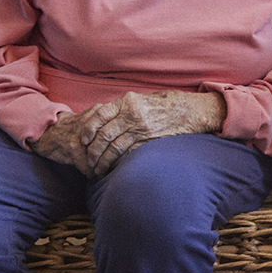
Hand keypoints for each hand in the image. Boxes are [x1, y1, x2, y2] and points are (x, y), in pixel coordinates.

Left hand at [32, 91, 226, 177]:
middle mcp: (131, 113)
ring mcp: (140, 127)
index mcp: (126, 102)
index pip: (98, 115)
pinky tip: (113, 170)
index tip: (82, 142)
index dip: (87, 130)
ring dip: (102, 161)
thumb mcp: (140, 101)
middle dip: (92, 151)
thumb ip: (122, 110)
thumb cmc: (163, 105)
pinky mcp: (148, 140)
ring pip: (113, 147)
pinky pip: (128, 153)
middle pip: (103, 134)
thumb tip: (103, 122)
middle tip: (88, 163)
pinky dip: (117, 163)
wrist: (188, 110)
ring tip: (97, 171)